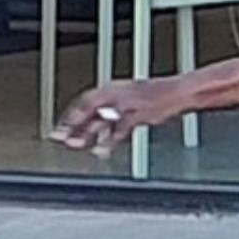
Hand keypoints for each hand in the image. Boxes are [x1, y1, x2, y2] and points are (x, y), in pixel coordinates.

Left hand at [53, 79, 188, 155]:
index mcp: (113, 88)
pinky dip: (109, 140)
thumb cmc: (159, 96)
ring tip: (75, 144)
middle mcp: (117, 93)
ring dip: (87, 132)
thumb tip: (96, 125)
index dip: (71, 115)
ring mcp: (128, 103)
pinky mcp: (139, 114)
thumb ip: (114, 110)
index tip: (59, 128)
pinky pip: (120, 128)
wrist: (180, 91)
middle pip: (88, 108)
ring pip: (101, 118)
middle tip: (58, 136)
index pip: (85, 101)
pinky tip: (101, 150)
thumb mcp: (132, 98)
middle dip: (72, 123)